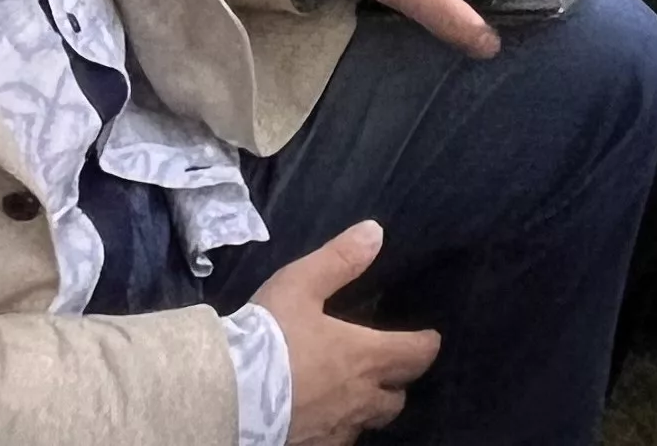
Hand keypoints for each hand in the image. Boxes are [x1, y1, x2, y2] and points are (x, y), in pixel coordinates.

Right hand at [257, 224, 439, 445]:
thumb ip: (339, 260)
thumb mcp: (300, 285)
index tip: (427, 338)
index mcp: (365, 357)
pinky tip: (320, 417)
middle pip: (397, 399)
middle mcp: (360, 399)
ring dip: (366, 408)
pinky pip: (337, 439)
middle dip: (397, 383)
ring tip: (351, 394)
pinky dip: (336, 427)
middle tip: (386, 368)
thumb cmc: (269, 336)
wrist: (228, 394)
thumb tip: (375, 232)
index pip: (416, 355)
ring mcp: (337, 429)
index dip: (425, 344)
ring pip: (368, 422)